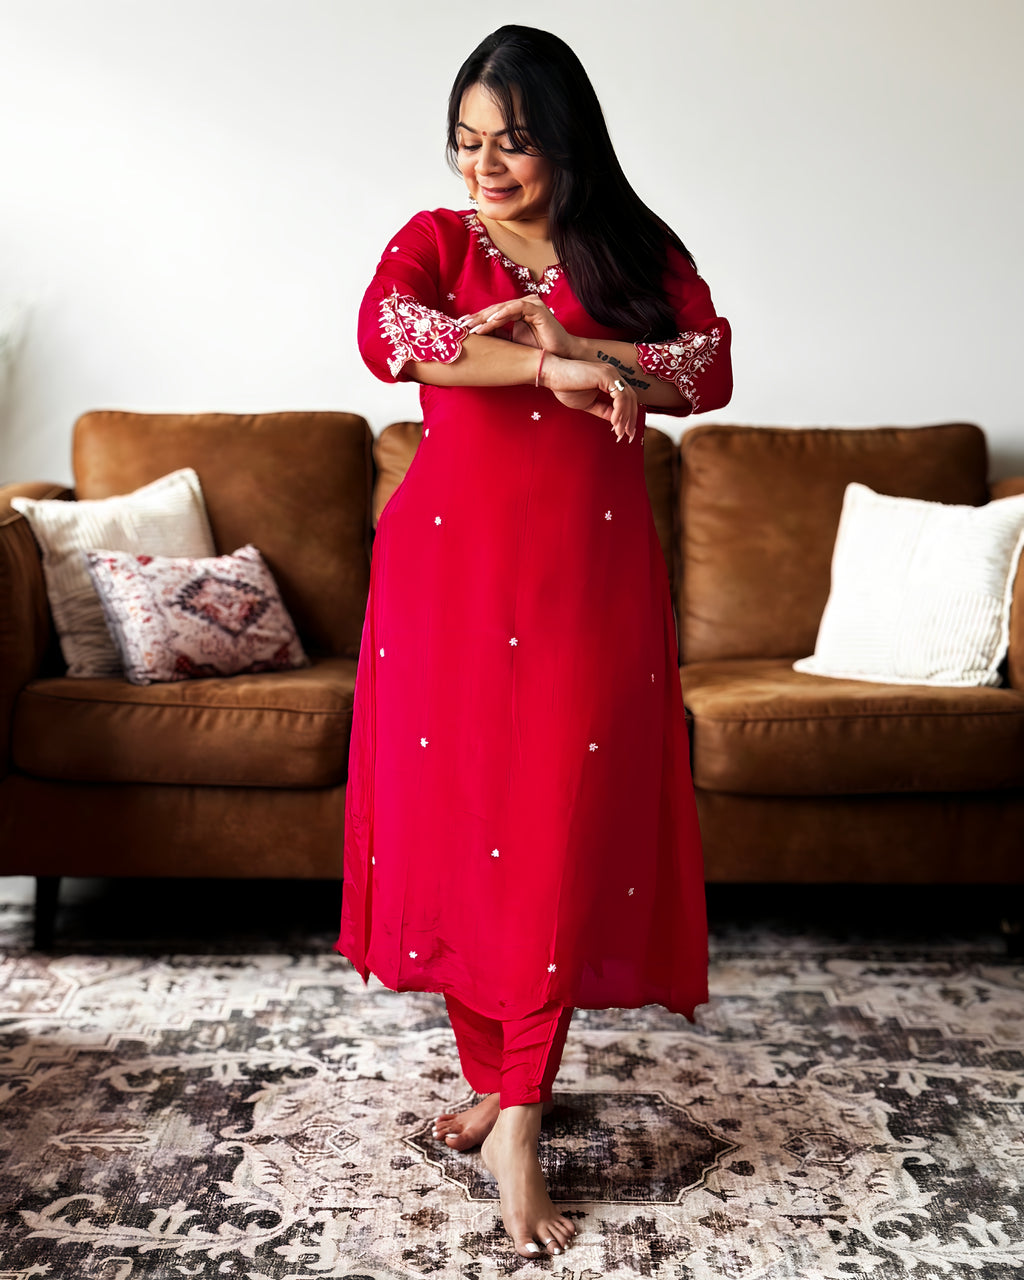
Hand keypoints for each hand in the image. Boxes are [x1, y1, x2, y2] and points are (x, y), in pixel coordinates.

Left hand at [458, 295, 581, 359]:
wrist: (559, 357)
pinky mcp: (537, 309)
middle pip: (495, 309)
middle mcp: (523, 304)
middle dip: (478, 318)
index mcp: (517, 311)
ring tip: (474, 326)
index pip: (493, 313)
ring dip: (487, 317)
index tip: (462, 327)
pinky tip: (491, 320)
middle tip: (462, 325)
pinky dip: (503, 314)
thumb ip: (498, 335)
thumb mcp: (512, 343)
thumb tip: (477, 335)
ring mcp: (531, 304)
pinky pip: (517, 308)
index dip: (478, 320)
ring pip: (503, 308)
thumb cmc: (538, 351)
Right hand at [540, 355, 637, 441]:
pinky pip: (620, 397)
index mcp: (610, 380)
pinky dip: (619, 411)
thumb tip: (616, 420)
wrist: (553, 375)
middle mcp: (613, 375)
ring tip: (619, 432)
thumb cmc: (566, 386)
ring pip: (628, 398)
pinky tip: (614, 423)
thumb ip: (603, 410)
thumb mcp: (589, 404)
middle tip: (629, 435)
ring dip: (625, 418)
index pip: (626, 398)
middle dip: (631, 418)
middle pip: (631, 398)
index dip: (629, 415)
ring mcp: (611, 374)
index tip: (627, 431)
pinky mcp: (606, 375)